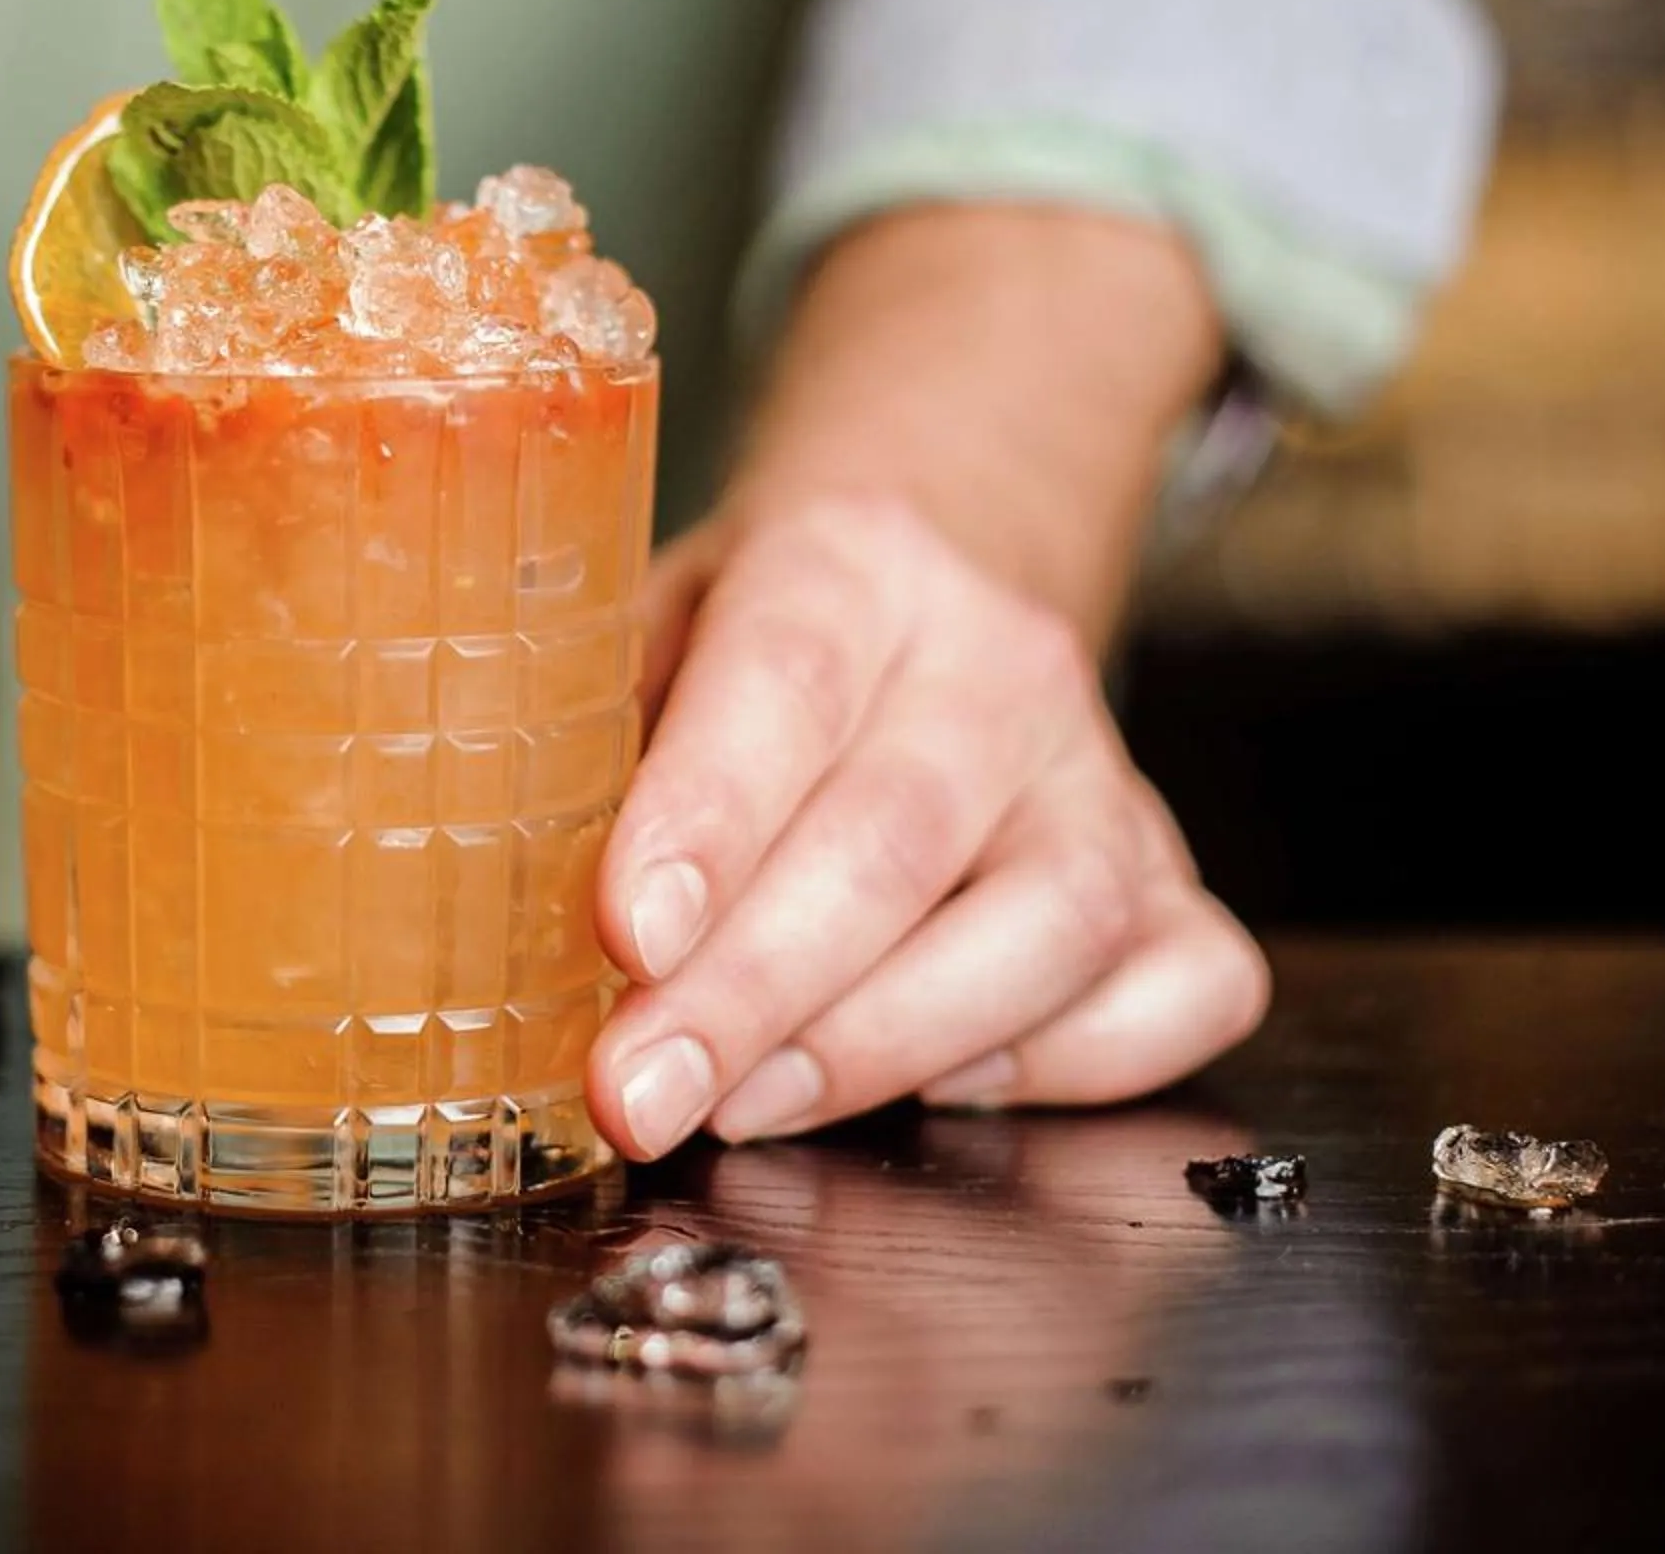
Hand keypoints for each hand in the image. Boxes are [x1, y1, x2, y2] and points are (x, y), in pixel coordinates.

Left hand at [585, 493, 1269, 1158]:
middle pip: (896, 836)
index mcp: (850, 560)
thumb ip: (587, 749)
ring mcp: (1103, 771)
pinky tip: (942, 1086)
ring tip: (746, 1104)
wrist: (932, 580)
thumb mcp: (644, 634)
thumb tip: (483, 911)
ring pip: (1052, 925)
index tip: (628, 939)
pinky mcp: (1176, 874)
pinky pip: (1181, 989)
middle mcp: (997, 657)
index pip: (783, 684)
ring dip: (884, 1046)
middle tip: (641, 1091)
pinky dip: (1070, 1065)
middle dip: (754, 991)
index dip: (706, 820)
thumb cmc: (748, 644)